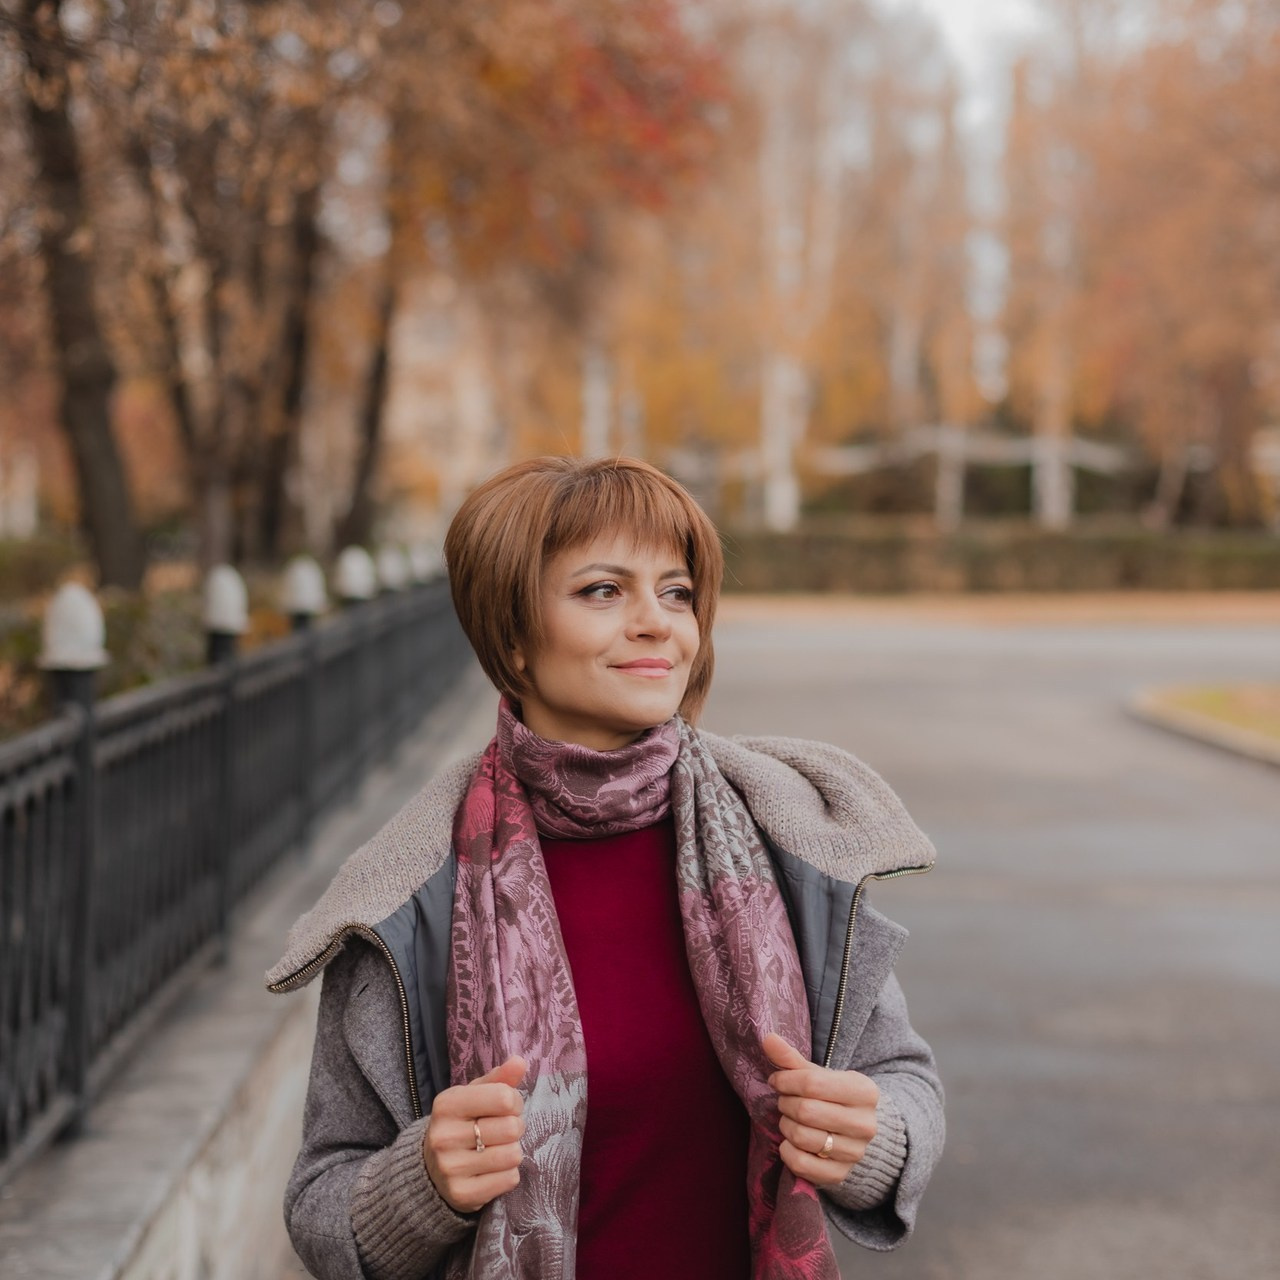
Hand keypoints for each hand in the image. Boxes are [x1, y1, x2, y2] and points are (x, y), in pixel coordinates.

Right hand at [422, 1055, 526, 1212]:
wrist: (430, 1169)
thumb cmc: (461, 1123)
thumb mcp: (473, 1096)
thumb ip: (498, 1079)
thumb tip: (520, 1061)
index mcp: (447, 1104)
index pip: (504, 1098)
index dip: (514, 1102)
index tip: (506, 1107)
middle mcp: (444, 1136)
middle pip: (511, 1128)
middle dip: (515, 1127)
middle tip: (502, 1131)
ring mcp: (451, 1168)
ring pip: (512, 1155)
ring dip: (513, 1151)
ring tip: (497, 1149)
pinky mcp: (462, 1195)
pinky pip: (509, 1180)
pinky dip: (508, 1174)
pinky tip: (493, 1170)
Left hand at [763, 1033, 877, 1186]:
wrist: (855, 1132)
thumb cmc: (832, 1098)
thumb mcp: (818, 1075)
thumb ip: (792, 1058)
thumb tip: (768, 1038)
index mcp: (865, 1091)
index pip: (812, 1083)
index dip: (785, 1081)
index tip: (777, 1081)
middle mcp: (865, 1124)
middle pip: (805, 1111)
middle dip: (785, 1103)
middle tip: (784, 1101)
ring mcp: (855, 1153)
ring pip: (801, 1137)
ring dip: (785, 1125)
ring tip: (789, 1119)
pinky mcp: (840, 1175)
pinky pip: (800, 1164)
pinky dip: (787, 1151)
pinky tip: (791, 1142)